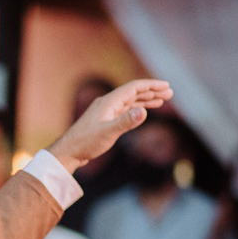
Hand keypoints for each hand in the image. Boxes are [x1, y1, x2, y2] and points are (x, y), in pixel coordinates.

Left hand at [47, 79, 172, 172]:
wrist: (68, 153)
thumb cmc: (85, 143)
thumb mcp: (107, 132)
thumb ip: (126, 122)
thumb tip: (143, 111)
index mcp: (109, 102)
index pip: (134, 88)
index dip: (151, 86)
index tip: (166, 86)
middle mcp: (107, 104)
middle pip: (133, 93)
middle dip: (152, 91)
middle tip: (170, 93)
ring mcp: (106, 112)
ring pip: (129, 101)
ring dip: (146, 100)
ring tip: (162, 101)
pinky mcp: (104, 121)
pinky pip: (124, 110)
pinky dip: (136, 109)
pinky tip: (143, 111)